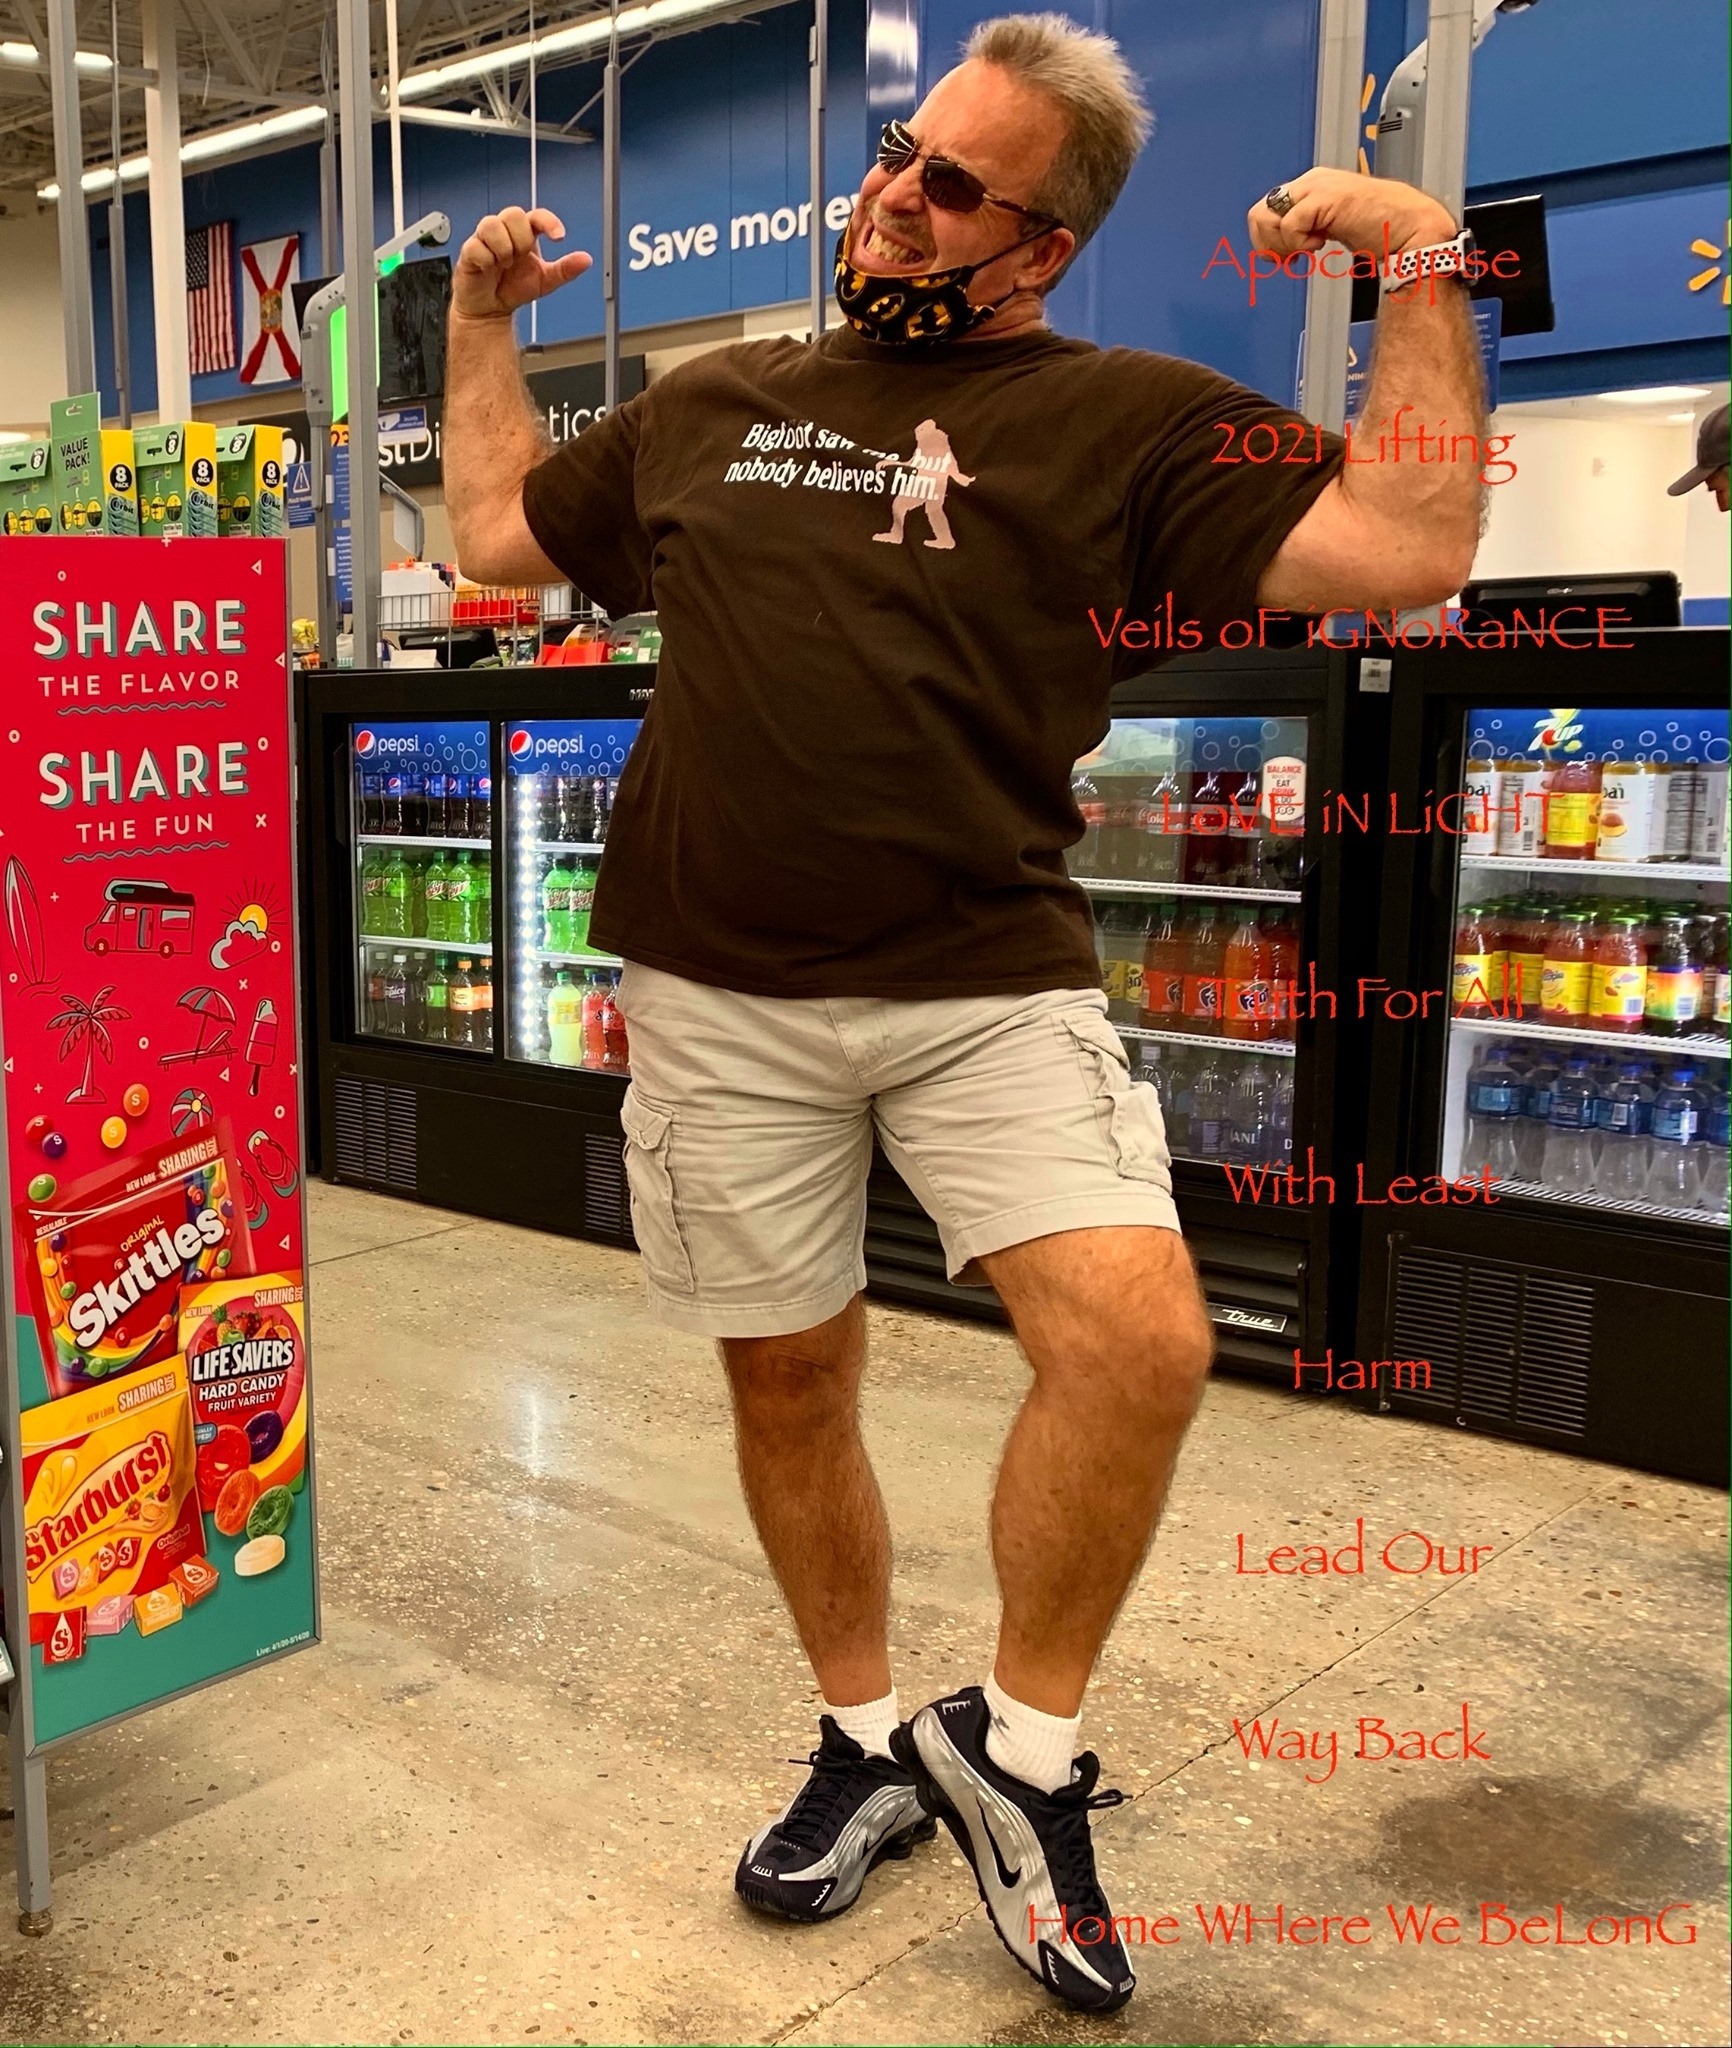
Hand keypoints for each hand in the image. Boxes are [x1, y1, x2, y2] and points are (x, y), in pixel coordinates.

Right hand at [452, 205, 591, 321]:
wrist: (490, 310)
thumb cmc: (514, 289)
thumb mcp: (545, 281)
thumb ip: (565, 270)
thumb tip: (585, 260)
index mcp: (525, 234)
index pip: (537, 216)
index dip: (549, 222)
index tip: (559, 238)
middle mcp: (505, 232)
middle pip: (513, 213)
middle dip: (521, 238)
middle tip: (519, 258)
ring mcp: (485, 239)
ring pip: (491, 224)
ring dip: (503, 248)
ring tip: (503, 264)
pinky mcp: (469, 250)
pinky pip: (476, 246)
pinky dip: (486, 260)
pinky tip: (489, 269)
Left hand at [1247, 168, 1454, 261]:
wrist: (1411, 227)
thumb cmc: (1382, 229)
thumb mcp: (1334, 226)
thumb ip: (1310, 227)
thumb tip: (1281, 247)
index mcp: (1314, 185)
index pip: (1267, 209)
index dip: (1269, 240)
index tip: (1286, 259)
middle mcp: (1312, 181)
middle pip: (1259, 212)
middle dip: (1268, 244)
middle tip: (1289, 260)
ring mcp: (1317, 187)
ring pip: (1267, 217)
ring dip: (1281, 245)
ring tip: (1307, 250)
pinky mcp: (1325, 199)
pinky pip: (1289, 225)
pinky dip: (1298, 244)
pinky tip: (1320, 245)